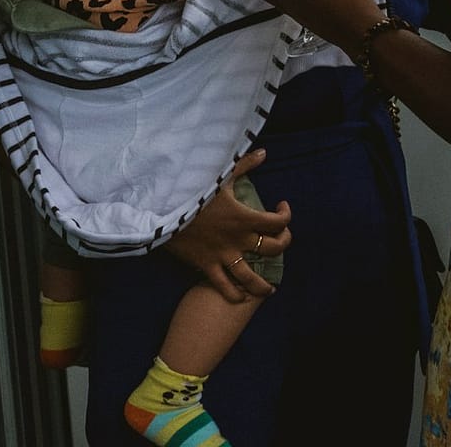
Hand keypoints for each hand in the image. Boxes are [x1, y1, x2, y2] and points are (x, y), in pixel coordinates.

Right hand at [162, 151, 292, 303]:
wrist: (162, 211)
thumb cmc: (192, 192)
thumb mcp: (220, 177)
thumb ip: (244, 165)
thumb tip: (263, 152)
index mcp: (246, 217)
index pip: (279, 222)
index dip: (287, 216)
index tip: (282, 207)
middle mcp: (239, 239)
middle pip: (273, 248)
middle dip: (282, 244)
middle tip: (280, 240)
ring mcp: (223, 255)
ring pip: (250, 276)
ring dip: (262, 285)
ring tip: (269, 290)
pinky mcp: (206, 266)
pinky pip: (223, 285)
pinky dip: (233, 294)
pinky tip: (240, 298)